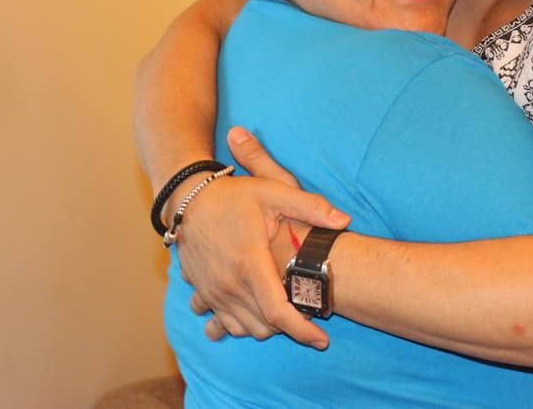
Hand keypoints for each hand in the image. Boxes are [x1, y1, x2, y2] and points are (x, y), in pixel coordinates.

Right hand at [179, 127, 349, 346]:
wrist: (188, 199)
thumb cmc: (233, 196)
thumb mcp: (274, 192)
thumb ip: (310, 206)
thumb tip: (345, 220)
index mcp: (250, 264)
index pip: (279, 313)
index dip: (303, 332)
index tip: (322, 341)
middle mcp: (229, 285)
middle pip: (265, 327)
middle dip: (289, 327)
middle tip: (307, 310)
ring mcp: (212, 292)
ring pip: (244, 329)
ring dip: (267, 327)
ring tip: (284, 310)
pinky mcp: (201, 293)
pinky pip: (222, 324)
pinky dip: (240, 324)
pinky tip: (253, 313)